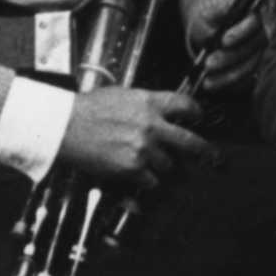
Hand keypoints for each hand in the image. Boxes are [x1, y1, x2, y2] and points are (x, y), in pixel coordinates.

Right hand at [58, 86, 219, 190]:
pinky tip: (137, 175)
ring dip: (162, 166)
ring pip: (169, 165)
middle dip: (204, 151)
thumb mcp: (120, 95)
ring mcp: (144, 148)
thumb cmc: (86, 109)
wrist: (63, 126)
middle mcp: (152, 125)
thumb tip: (161, 110)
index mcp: (150, 102)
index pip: (186, 105)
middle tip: (212, 157)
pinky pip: (151, 180)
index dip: (196, 113)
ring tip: (148, 162)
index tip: (198, 119)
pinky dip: (146, 180)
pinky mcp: (132, 167)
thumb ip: (144, 104)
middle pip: (190, 141)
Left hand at [188, 6, 265, 96]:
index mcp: (253, 16)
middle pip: (252, 47)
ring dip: (228, 75)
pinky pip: (246, 80)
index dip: (241, 32)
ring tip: (206, 80)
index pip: (254, 22)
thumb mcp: (206, 16)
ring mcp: (260, 53)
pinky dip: (228, 84)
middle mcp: (261, 35)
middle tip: (208, 64)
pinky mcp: (254, 69)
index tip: (223, 41)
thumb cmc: (211, 21)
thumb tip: (211, 35)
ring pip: (250, 66)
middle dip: (230, 57)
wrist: (213, 32)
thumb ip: (211, 20)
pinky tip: (211, 85)